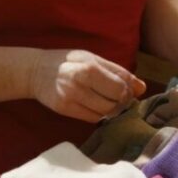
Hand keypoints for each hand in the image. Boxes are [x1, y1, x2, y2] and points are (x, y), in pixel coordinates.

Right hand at [30, 50, 145, 122]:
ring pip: (105, 112)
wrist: (35, 70)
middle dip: (122, 101)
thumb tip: (141, 88)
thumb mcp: (92, 58)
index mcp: (90, 67)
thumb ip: (117, 71)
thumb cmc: (68, 61)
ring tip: (107, 101)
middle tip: (119, 97)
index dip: (129, 90)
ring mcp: (71, 98)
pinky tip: (95, 105)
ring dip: (112, 110)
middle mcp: (80, 83)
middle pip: (115, 101)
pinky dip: (99, 114)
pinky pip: (92, 118)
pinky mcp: (64, 109)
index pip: (121, 86)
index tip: (127, 89)